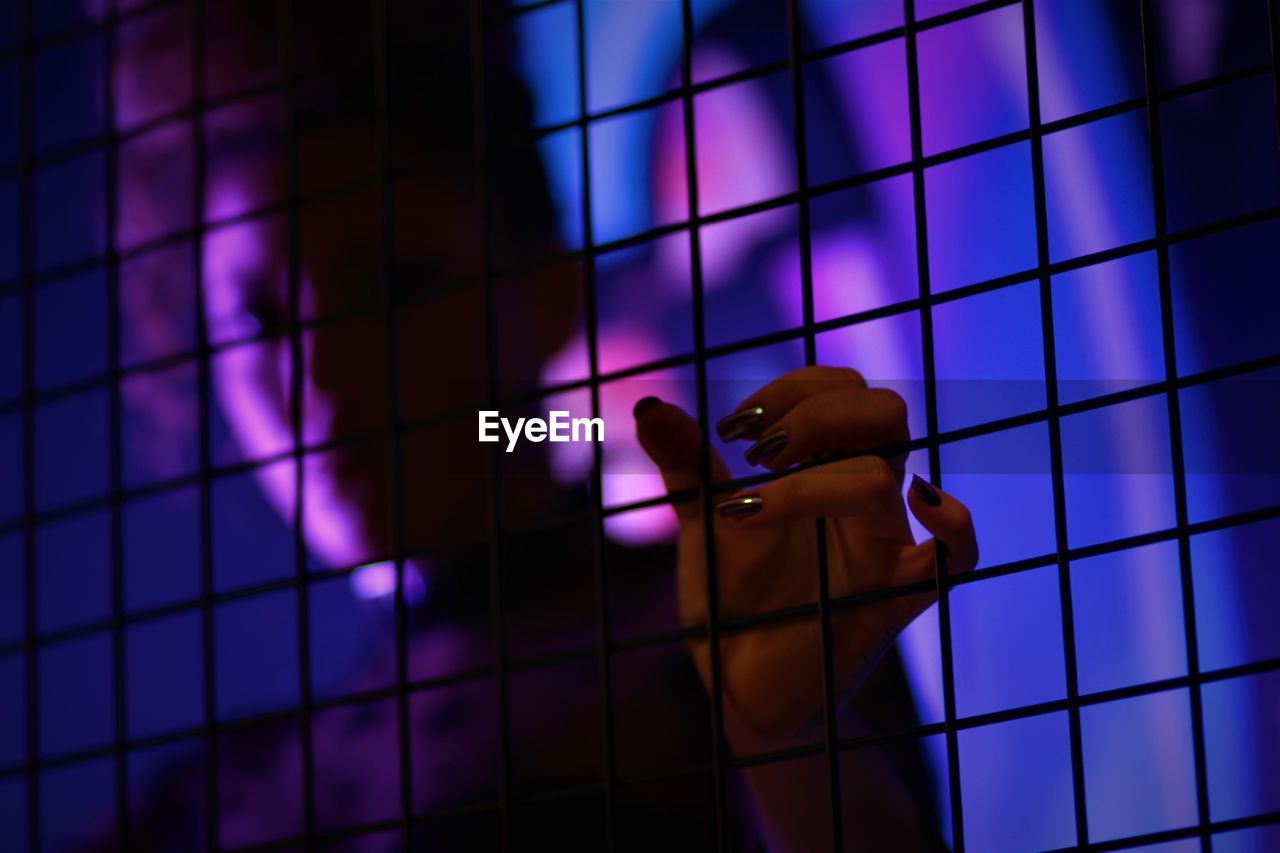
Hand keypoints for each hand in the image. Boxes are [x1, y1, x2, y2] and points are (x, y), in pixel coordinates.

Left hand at [635, 366, 977, 743]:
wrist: (736, 685)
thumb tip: (648, 406)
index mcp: (827, 468)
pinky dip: (954, 526)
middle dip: (814, 413)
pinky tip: (919, 501)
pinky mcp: (889, 602)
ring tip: (749, 502)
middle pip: (883, 412)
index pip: (843, 390)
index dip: (794, 388)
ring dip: (812, 476)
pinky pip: (955, 559)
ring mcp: (881, 548)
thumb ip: (686, 465)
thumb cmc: (733, 600)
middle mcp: (864, 500)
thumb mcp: (702, 523)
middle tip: (754, 452)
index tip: (734, 429)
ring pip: (886, 474)